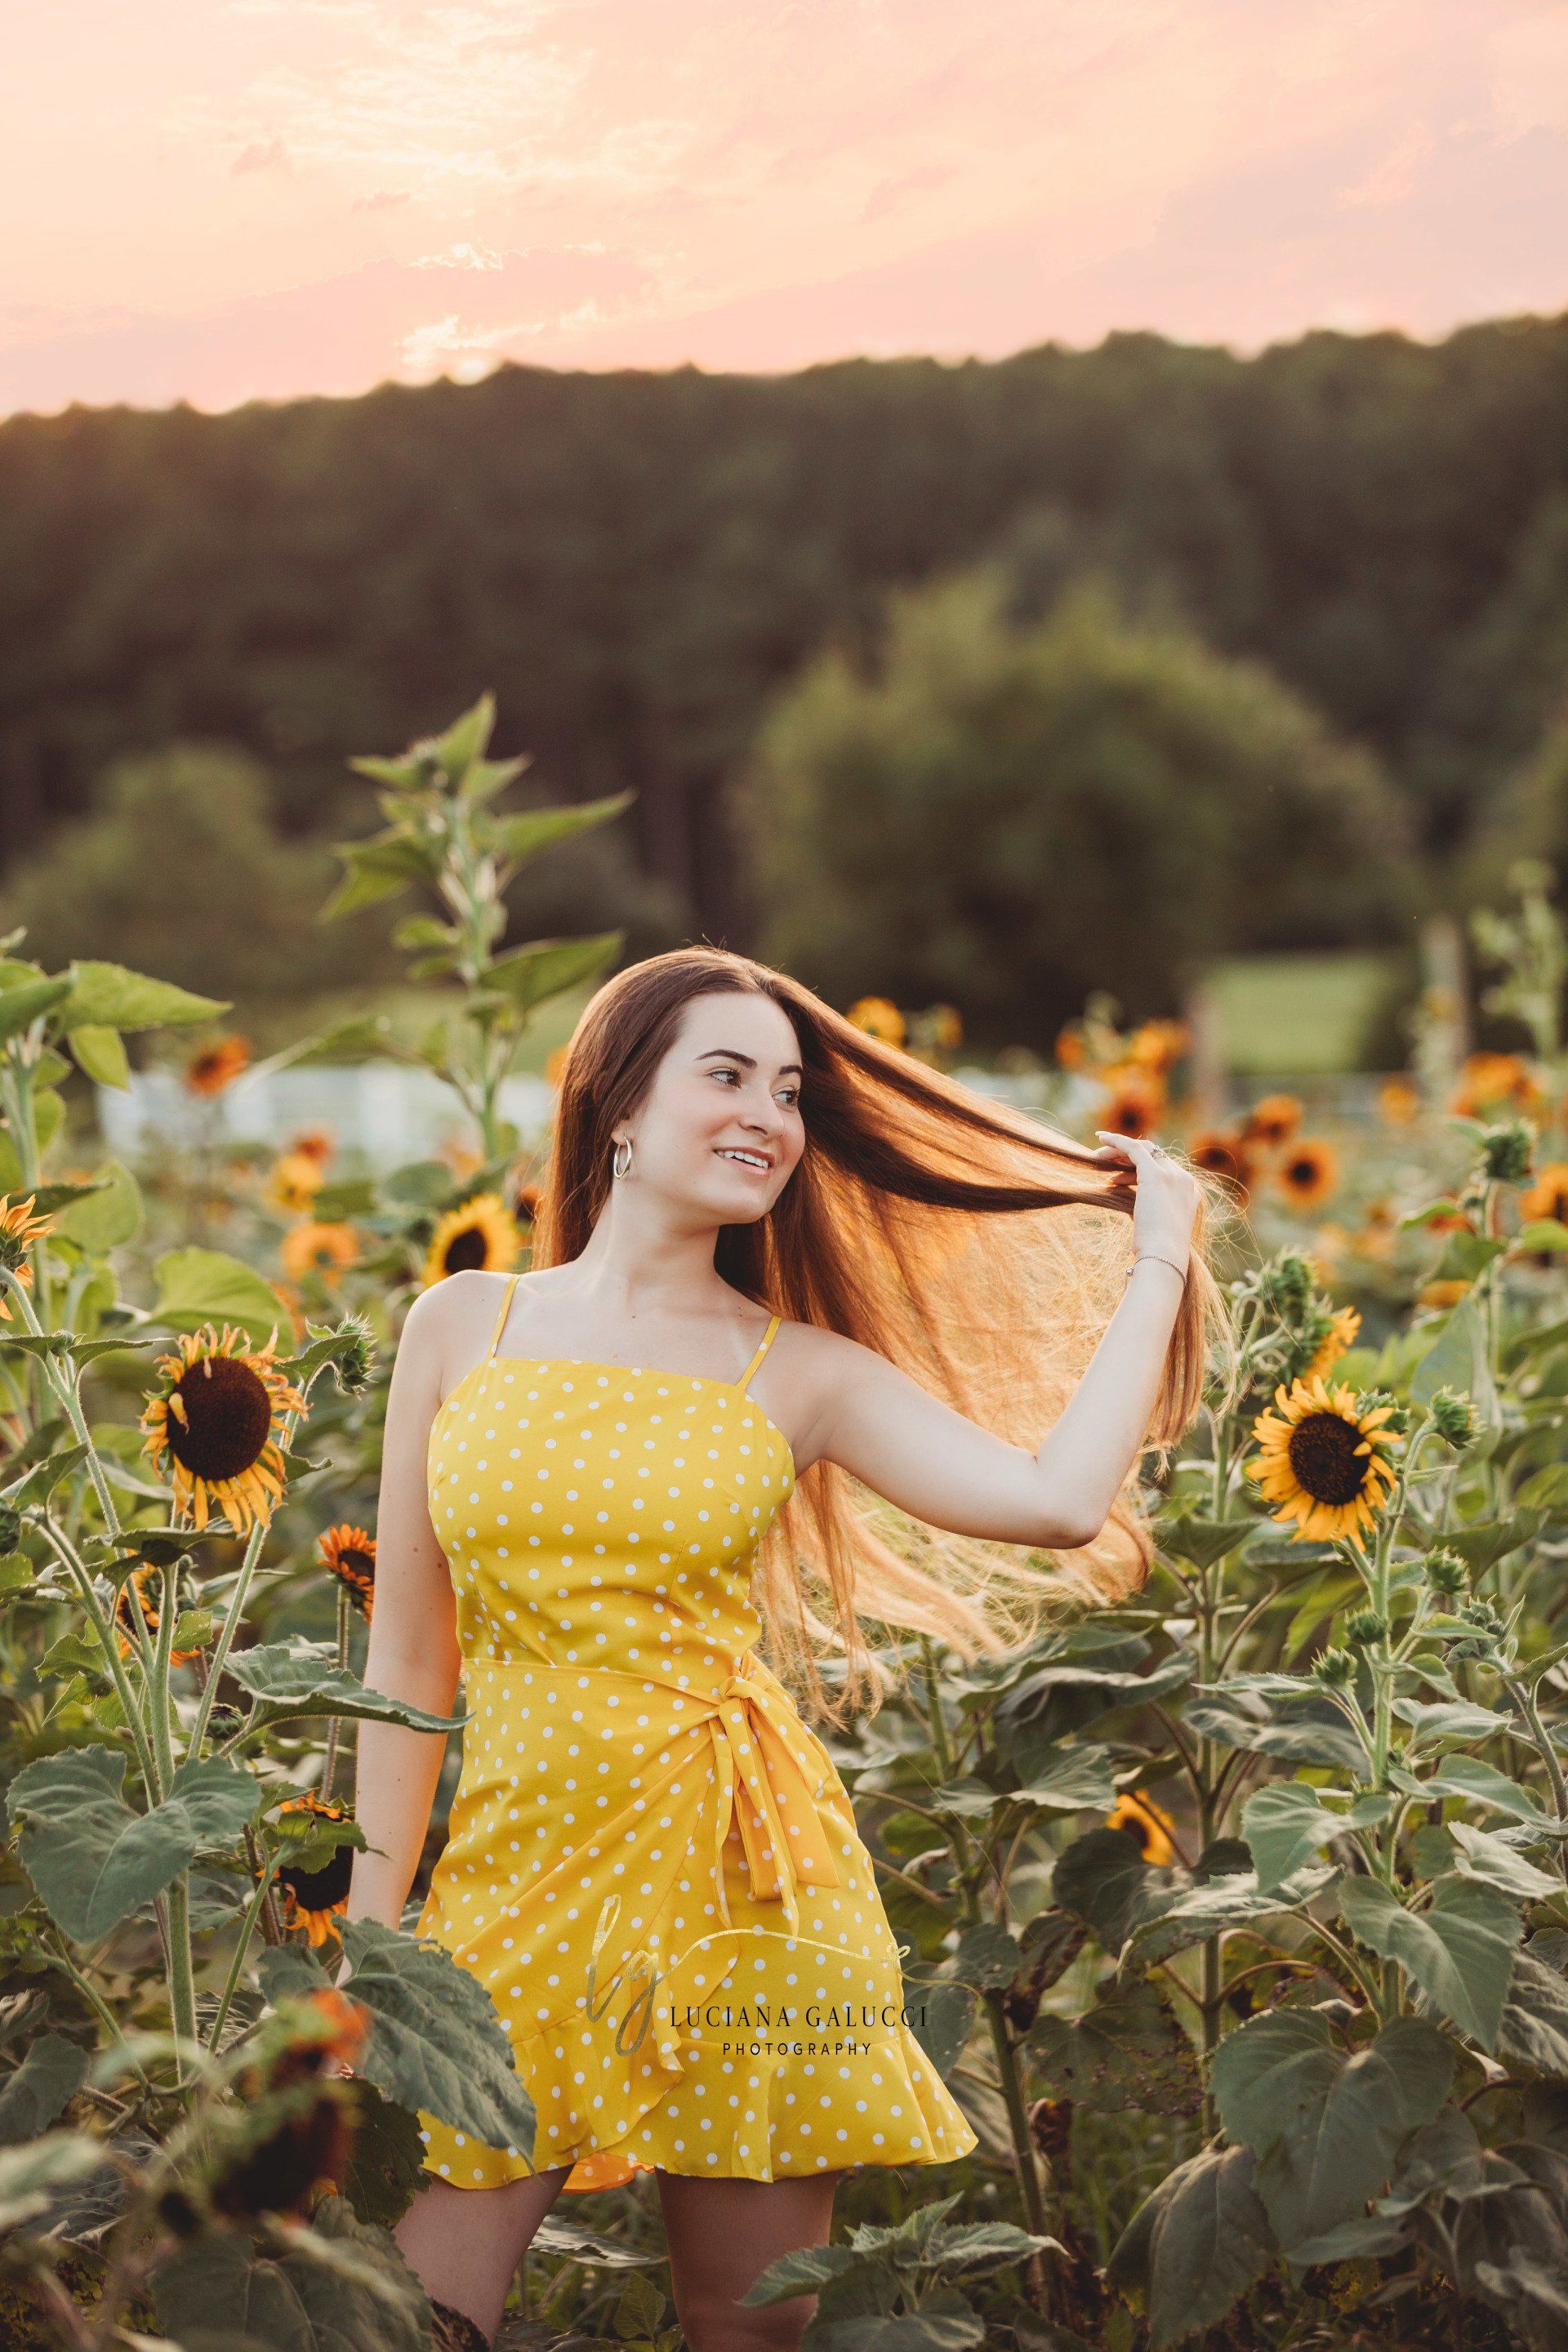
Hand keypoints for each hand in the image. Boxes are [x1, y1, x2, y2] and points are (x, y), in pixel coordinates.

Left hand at [1092, 1131, 1199, 1268]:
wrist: (1163, 1256)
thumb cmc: (1156, 1250)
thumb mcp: (1153, 1224)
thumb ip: (1144, 1207)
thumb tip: (1125, 1198)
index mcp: (1189, 1193)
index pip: (1163, 1169)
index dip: (1138, 1169)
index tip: (1118, 1176)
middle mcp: (1184, 1180)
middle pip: (1154, 1156)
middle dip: (1127, 1157)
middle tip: (1103, 1162)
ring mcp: (1171, 1175)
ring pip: (1143, 1150)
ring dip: (1119, 1151)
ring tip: (1097, 1158)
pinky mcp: (1154, 1174)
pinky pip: (1134, 1148)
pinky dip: (1117, 1140)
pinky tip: (1101, 1137)